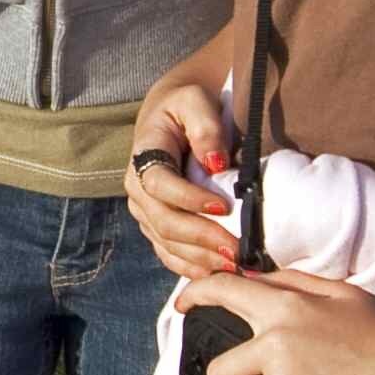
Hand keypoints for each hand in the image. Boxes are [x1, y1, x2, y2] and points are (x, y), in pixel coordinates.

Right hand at [126, 73, 243, 279]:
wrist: (173, 119)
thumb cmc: (188, 107)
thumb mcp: (195, 101)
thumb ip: (205, 126)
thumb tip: (216, 163)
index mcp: (143, 154)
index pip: (159, 183)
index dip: (188, 198)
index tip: (223, 208)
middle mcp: (137, 188)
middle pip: (164, 221)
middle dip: (201, 238)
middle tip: (237, 249)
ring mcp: (144, 211)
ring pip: (167, 243)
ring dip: (201, 258)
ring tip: (236, 265)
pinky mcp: (155, 227)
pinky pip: (169, 254)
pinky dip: (192, 267)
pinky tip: (218, 273)